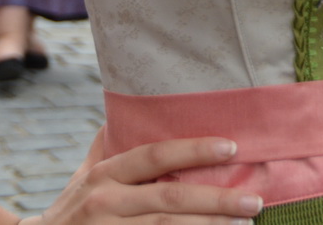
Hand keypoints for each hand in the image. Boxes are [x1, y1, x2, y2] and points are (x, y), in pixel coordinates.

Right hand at [35, 129, 262, 224]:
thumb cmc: (68, 213)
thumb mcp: (82, 177)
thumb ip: (105, 147)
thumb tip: (128, 110)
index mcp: (104, 175)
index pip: (154, 156)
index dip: (193, 150)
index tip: (230, 146)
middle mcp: (105, 201)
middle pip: (169, 198)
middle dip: (216, 199)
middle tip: (254, 200)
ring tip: (244, 223)